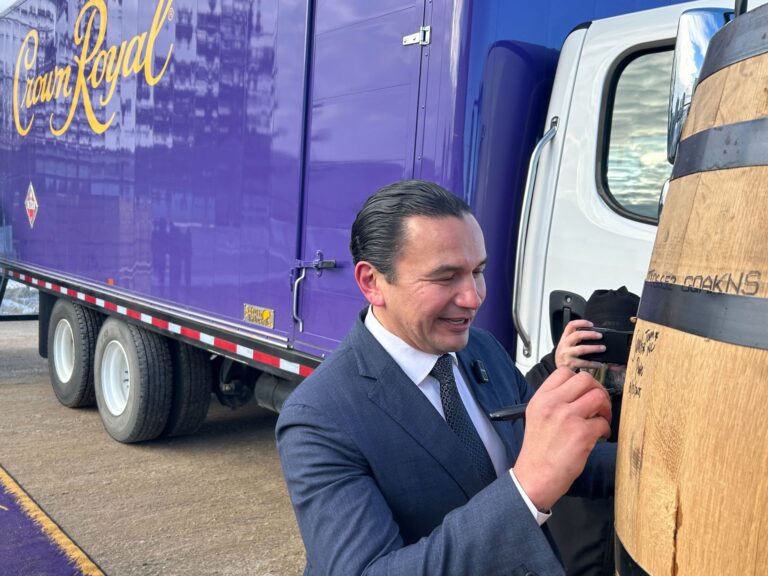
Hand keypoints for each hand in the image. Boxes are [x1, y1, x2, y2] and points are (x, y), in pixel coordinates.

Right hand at [512, 368, 610, 510]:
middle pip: (585, 379)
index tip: (584, 392)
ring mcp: (568, 417)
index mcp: (540, 398)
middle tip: (599, 403)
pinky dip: (605, 430)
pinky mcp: (582, 433)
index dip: (579, 381)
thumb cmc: (538, 451)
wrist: (535, 476)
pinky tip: (598, 436)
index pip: (564, 372)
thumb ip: (554, 402)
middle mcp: (553, 403)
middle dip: (597, 389)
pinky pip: (603, 422)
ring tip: (602, 419)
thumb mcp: (536, 417)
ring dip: (605, 408)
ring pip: (598, 397)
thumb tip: (579, 394)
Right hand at [555, 319, 605, 370]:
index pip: (571, 325)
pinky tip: (599, 364)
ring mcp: (567, 354)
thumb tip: (594, 335)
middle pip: (577, 335)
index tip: (591, 324)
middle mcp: (565, 344)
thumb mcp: (567, 344)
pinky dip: (593, 363)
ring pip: (581, 349)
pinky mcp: (570, 363)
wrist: (558, 367)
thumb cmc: (565, 354)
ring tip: (602, 348)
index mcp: (565, 337)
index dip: (581, 322)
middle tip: (600, 336)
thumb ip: (576, 338)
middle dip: (590, 334)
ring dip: (594, 348)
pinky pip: (584, 362)